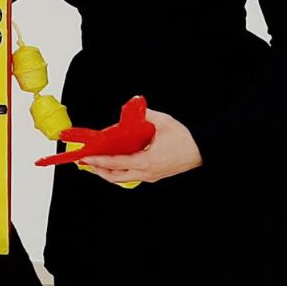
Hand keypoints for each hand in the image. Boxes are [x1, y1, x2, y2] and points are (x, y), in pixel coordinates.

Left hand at [79, 110, 202, 183]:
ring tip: (95, 162)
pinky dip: (119, 170)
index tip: (86, 157)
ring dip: (107, 171)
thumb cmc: (184, 138)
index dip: (99, 161)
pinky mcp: (153, 174)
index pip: (117, 163)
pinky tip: (113, 161)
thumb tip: (132, 108)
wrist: (201, 150)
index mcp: (147, 161)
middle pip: (116, 177)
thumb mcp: (163, 122)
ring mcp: (150, 176)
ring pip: (123, 178)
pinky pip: (131, 174)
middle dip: (98, 170)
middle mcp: (146, 172)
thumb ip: (145, 114)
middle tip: (85, 162)